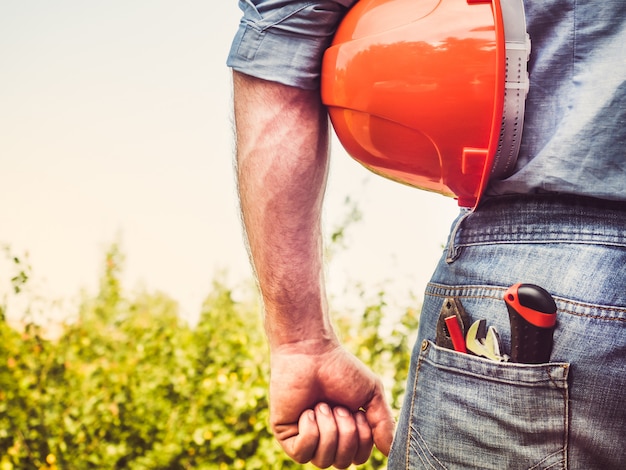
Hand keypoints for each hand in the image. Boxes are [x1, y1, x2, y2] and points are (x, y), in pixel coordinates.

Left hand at [269, 340, 394, 467]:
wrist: (311, 352)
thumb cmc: (341, 369)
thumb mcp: (371, 395)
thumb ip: (383, 424)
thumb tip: (389, 452)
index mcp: (345, 432)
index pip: (358, 458)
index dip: (362, 439)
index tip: (356, 411)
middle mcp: (326, 439)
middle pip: (342, 463)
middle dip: (345, 432)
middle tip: (337, 406)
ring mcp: (305, 438)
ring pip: (323, 460)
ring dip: (328, 429)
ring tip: (321, 405)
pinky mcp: (286, 435)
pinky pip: (302, 454)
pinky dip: (310, 432)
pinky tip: (308, 411)